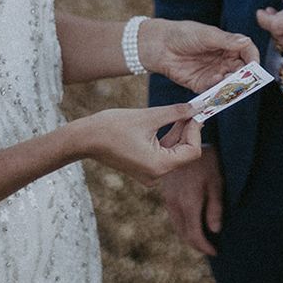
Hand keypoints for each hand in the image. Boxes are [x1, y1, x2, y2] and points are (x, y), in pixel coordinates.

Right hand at [77, 103, 202, 185]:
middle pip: (184, 153)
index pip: (192, 152)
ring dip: (178, 132)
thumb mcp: (148, 117)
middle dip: (188, 130)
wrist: (85, 138)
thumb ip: (175, 113)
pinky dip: (167, 138)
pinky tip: (169, 121)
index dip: (196, 130)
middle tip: (191, 108)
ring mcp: (149, 173)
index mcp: (159, 166)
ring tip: (180, 111)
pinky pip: (162, 153)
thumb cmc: (112, 127)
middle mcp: (156, 174)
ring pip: (174, 152)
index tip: (195, 111)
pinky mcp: (143, 167)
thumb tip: (197, 107)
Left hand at [142, 19, 257, 92]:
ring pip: (229, 82)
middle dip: (244, 75)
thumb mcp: (206, 35)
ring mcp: (213, 73)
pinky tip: (215, 81)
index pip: (247, 52)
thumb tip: (246, 41)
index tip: (254, 66)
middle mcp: (223, 60)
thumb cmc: (183, 34)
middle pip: (241, 70)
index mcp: (227, 45)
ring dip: (231, 84)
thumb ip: (226, 41)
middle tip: (243, 78)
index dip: (253, 59)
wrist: (159, 45)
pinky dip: (217, 89)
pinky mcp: (201, 84)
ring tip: (228, 80)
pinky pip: (213, 91)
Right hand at [159, 144, 222, 255]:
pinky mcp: (165, 192)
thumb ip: (215, 208)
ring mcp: (168, 197)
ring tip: (204, 237)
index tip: (216, 252)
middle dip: (197, 244)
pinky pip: (173, 215)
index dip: (205, 247)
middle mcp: (174, 203)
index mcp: (188, 202)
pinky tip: (193, 221)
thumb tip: (214, 231)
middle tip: (211, 248)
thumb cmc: (207, 160)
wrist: (186, 139)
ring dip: (189, 234)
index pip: (194, 235)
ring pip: (177, 225)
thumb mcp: (216, 182)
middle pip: (184, 234)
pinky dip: (183, 224)